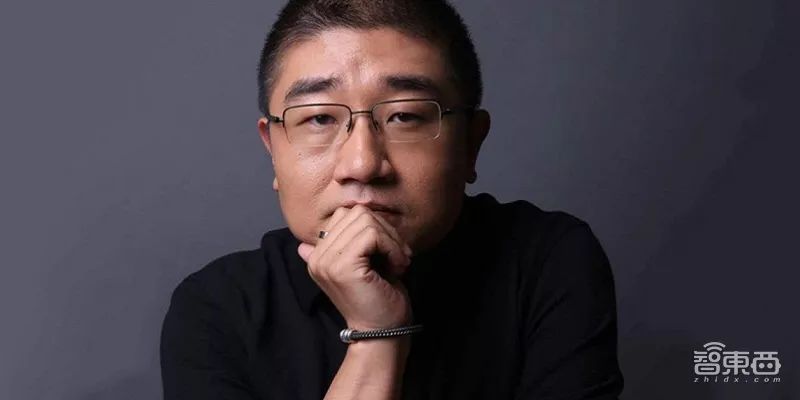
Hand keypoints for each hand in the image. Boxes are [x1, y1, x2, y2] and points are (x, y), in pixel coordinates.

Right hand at [297, 205, 413, 330]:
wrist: (381, 334)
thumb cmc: (378, 300)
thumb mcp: (364, 265)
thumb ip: (349, 243)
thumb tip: (333, 221)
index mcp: (318, 255)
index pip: (344, 214)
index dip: (374, 226)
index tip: (390, 250)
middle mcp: (317, 257)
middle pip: (356, 213)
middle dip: (386, 230)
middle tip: (399, 255)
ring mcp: (327, 261)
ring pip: (365, 220)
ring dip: (391, 239)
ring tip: (398, 262)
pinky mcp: (343, 266)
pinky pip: (372, 234)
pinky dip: (392, 247)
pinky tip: (397, 267)